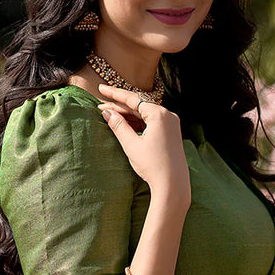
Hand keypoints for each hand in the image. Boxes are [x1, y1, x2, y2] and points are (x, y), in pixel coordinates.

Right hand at [97, 83, 189, 204]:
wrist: (173, 185)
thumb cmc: (153, 166)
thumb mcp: (132, 145)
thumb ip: (118, 126)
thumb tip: (107, 113)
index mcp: (159, 114)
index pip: (133, 99)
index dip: (114, 94)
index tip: (101, 89)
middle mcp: (168, 115)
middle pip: (139, 106)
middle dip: (119, 106)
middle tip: (101, 106)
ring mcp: (171, 124)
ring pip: (145, 114)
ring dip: (128, 115)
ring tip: (109, 115)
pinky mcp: (171, 133)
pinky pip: (151, 122)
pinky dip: (138, 123)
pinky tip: (125, 125)